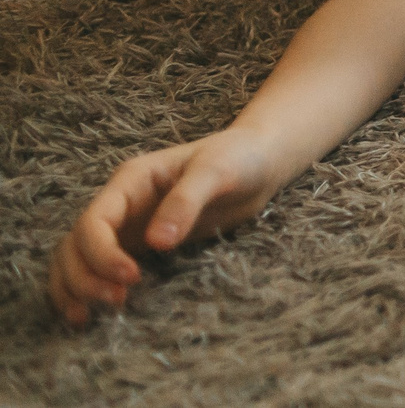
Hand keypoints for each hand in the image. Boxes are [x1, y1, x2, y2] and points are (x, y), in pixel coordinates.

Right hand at [48, 131, 283, 326]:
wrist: (259, 162)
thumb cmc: (238, 158)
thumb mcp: (217, 171)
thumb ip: (186, 200)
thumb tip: (156, 243)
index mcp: (132, 180)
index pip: (94, 222)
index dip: (102, 254)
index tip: (131, 278)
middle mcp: (121, 204)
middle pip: (75, 245)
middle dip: (85, 276)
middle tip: (118, 301)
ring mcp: (126, 224)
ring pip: (74, 258)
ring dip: (75, 287)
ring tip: (89, 317)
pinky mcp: (136, 244)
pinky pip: (95, 267)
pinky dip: (83, 290)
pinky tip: (88, 315)